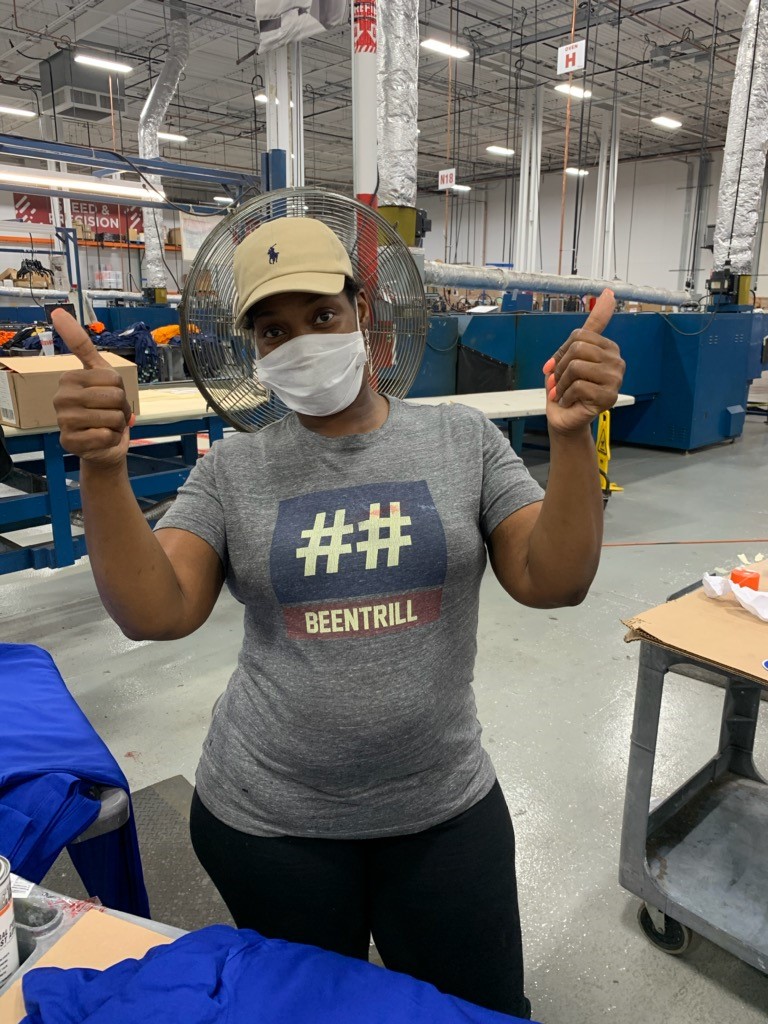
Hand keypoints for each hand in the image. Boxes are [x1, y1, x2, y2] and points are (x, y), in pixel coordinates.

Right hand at [52, 310, 134, 467]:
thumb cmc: (103, 408)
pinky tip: (100, 439)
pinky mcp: (70, 442)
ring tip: (105, 426)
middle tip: (111, 414)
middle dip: (121, 408)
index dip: (121, 390)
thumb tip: (57, 312)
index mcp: (69, 378)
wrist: (104, 445)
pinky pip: (105, 436)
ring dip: (117, 425)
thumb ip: (81, 344)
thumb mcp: (99, 373)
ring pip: (112, 417)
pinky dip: (111, 439)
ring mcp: (63, 421)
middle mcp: (61, 397)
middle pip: (114, 397)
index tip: (110, 395)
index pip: (113, 379)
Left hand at [542, 289, 624, 434]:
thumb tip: (609, 292)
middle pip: (578, 349)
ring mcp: (615, 380)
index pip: (579, 336)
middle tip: (559, 382)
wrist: (564, 417)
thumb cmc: (567, 386)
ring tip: (564, 392)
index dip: (561, 352)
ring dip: (562, 383)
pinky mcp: (610, 397)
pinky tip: (570, 402)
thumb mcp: (572, 352)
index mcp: (609, 348)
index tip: (556, 367)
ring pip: (577, 367)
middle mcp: (617, 362)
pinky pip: (579, 386)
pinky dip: (566, 396)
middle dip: (560, 368)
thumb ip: (592, 324)